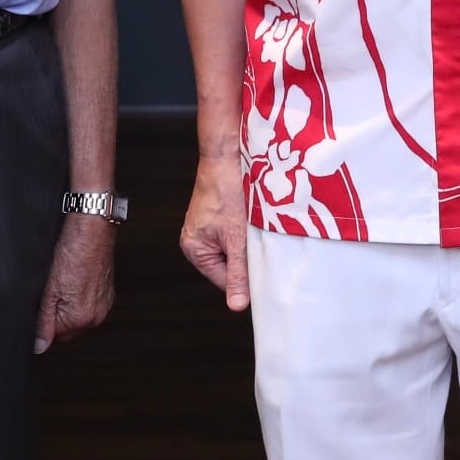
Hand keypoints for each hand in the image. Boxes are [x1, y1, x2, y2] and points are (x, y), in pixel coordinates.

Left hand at [34, 213, 115, 351]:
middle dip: (58, 315)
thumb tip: (39, 346)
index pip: (54, 336)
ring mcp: (105, 305)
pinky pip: (89, 305)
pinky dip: (80, 297)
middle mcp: (96, 315)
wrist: (93, 231)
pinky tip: (76, 280)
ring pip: (78, 317)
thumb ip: (43, 321)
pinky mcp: (108, 294)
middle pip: (68, 329)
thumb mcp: (48, 289)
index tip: (44, 300)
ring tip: (66, 282)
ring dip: (69, 306)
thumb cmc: (73, 252)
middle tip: (54, 289)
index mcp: (81, 317)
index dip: (45, 319)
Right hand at [179, 149, 251, 311]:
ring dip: (249, 242)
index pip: (225, 281)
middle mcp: (196, 240)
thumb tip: (237, 306)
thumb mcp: (237, 237)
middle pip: (230, 265)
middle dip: (248, 257)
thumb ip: (239, 272)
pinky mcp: (218, 216)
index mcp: (194, 249)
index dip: (246, 278)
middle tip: (261, 243)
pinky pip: (235, 234)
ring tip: (256, 228)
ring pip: (235, 249)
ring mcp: (207, 228)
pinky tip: (254, 219)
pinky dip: (247, 230)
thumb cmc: (228, 190)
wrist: (228, 154)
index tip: (265, 271)